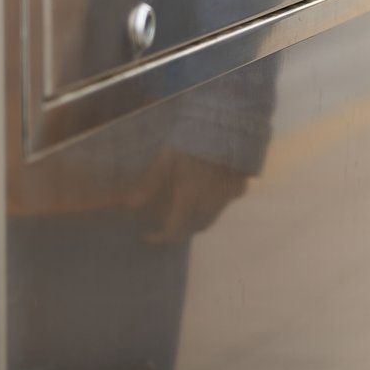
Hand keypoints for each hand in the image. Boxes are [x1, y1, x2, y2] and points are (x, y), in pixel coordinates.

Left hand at [136, 149, 250, 242]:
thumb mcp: (166, 161)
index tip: (148, 235)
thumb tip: (131, 205)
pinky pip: (221, 206)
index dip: (159, 237)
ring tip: (183, 209)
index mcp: (189, 203)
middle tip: (164, 222)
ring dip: (194, 220)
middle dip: (176, 230)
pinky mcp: (238, 191)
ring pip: (208, 220)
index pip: (173, 232)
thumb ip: (149, 184)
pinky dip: (211, 206)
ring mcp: (225, 200)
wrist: (230, 132)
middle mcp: (208, 208)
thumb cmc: (193, 146)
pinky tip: (206, 193)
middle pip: (191, 229)